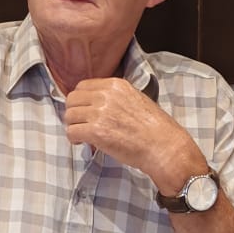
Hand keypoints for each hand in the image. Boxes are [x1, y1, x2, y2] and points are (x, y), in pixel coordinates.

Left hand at [64, 77, 203, 188]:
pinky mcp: (96, 131)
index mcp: (116, 85)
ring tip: (82, 135)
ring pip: (69, 116)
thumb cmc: (155, 129)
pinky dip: (74, 139)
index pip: (82, 86)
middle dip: (73, 112)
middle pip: (72, 99)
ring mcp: (100, 112)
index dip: (80, 100)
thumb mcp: (136, 100)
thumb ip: (115, 98)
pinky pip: (72, 132)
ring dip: (73, 126)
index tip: (83, 111)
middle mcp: (106, 95)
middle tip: (80, 124)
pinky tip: (82, 142)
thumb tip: (98, 104)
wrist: (164, 147)